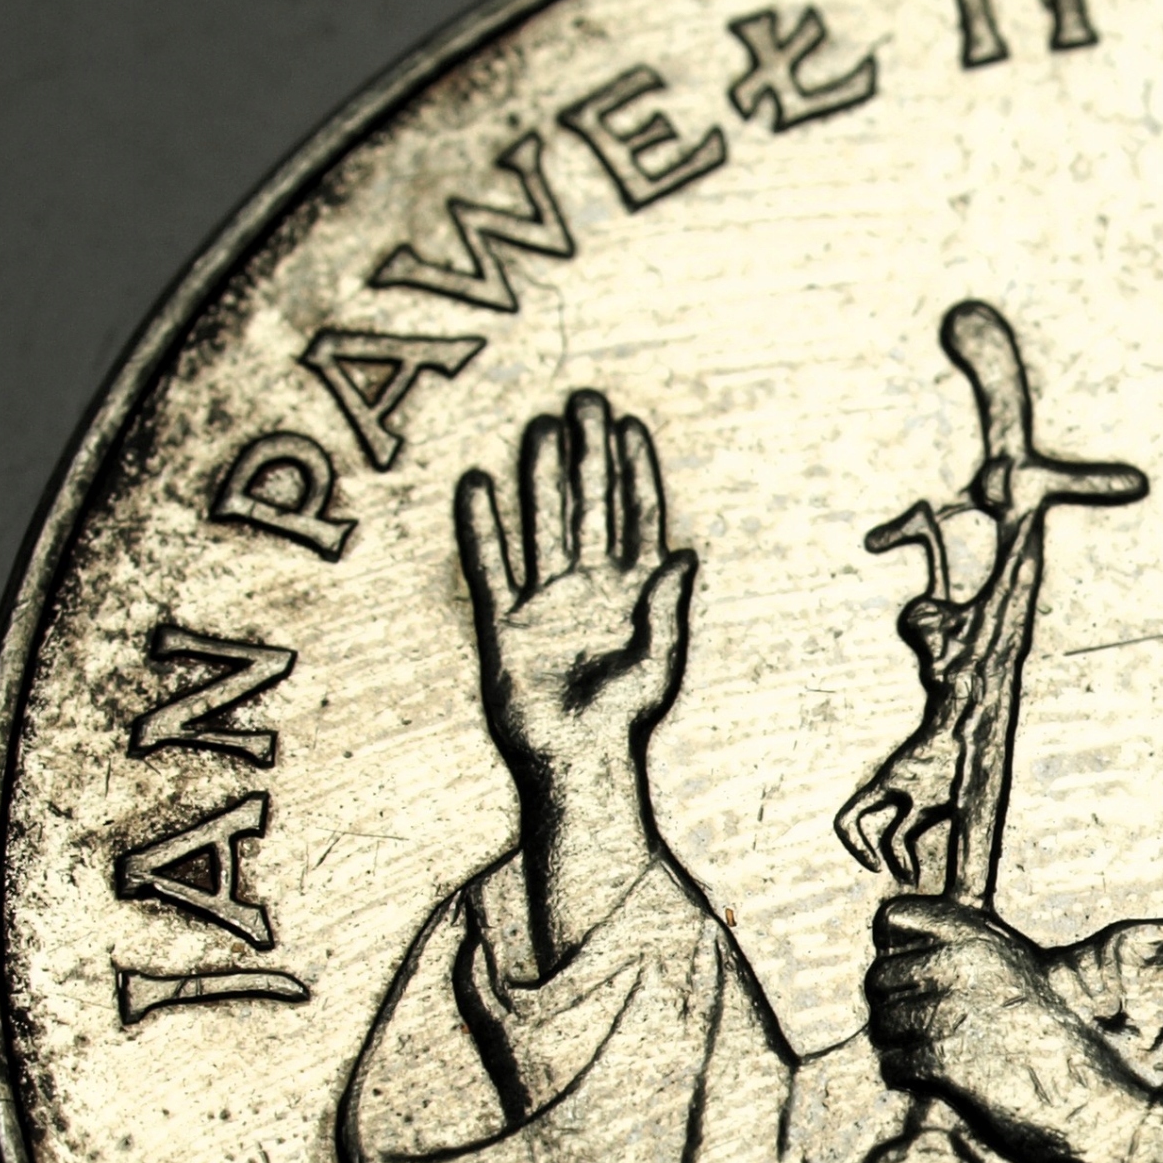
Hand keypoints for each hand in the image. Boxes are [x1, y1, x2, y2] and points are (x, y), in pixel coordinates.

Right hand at [456, 391, 694, 968]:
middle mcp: (588, 587)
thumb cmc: (626, 719)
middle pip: (587, 506)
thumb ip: (668, 607)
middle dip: (587, 454)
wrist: (575, 763)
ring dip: (539, 476)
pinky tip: (477, 485)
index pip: (636, 518)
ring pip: (541, 523)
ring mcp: (544, 600)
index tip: (629, 425)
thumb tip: (686, 552)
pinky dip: (482, 527)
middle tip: (583, 399)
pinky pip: (489, 564)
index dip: (634, 472)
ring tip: (539, 426)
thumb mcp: (660, 661)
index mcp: (634, 592)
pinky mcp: (504, 622)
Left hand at [866, 899, 1152, 1162]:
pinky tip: (930, 1082)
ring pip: (883, 1023)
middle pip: (880, 976)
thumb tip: (906, 969)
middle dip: (890, 1007)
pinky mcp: (947, 1059)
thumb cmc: (1059, 1050)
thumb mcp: (1023, 982)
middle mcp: (965, 966)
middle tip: (914, 1032)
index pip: (897, 916)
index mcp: (984, 941)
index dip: (889, 948)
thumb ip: (973, 964)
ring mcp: (955, 1011)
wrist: (1094, 1105)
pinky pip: (893, 1064)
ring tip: (928, 1059)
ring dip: (897, 1046)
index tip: (904, 976)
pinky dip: (903, 1077)